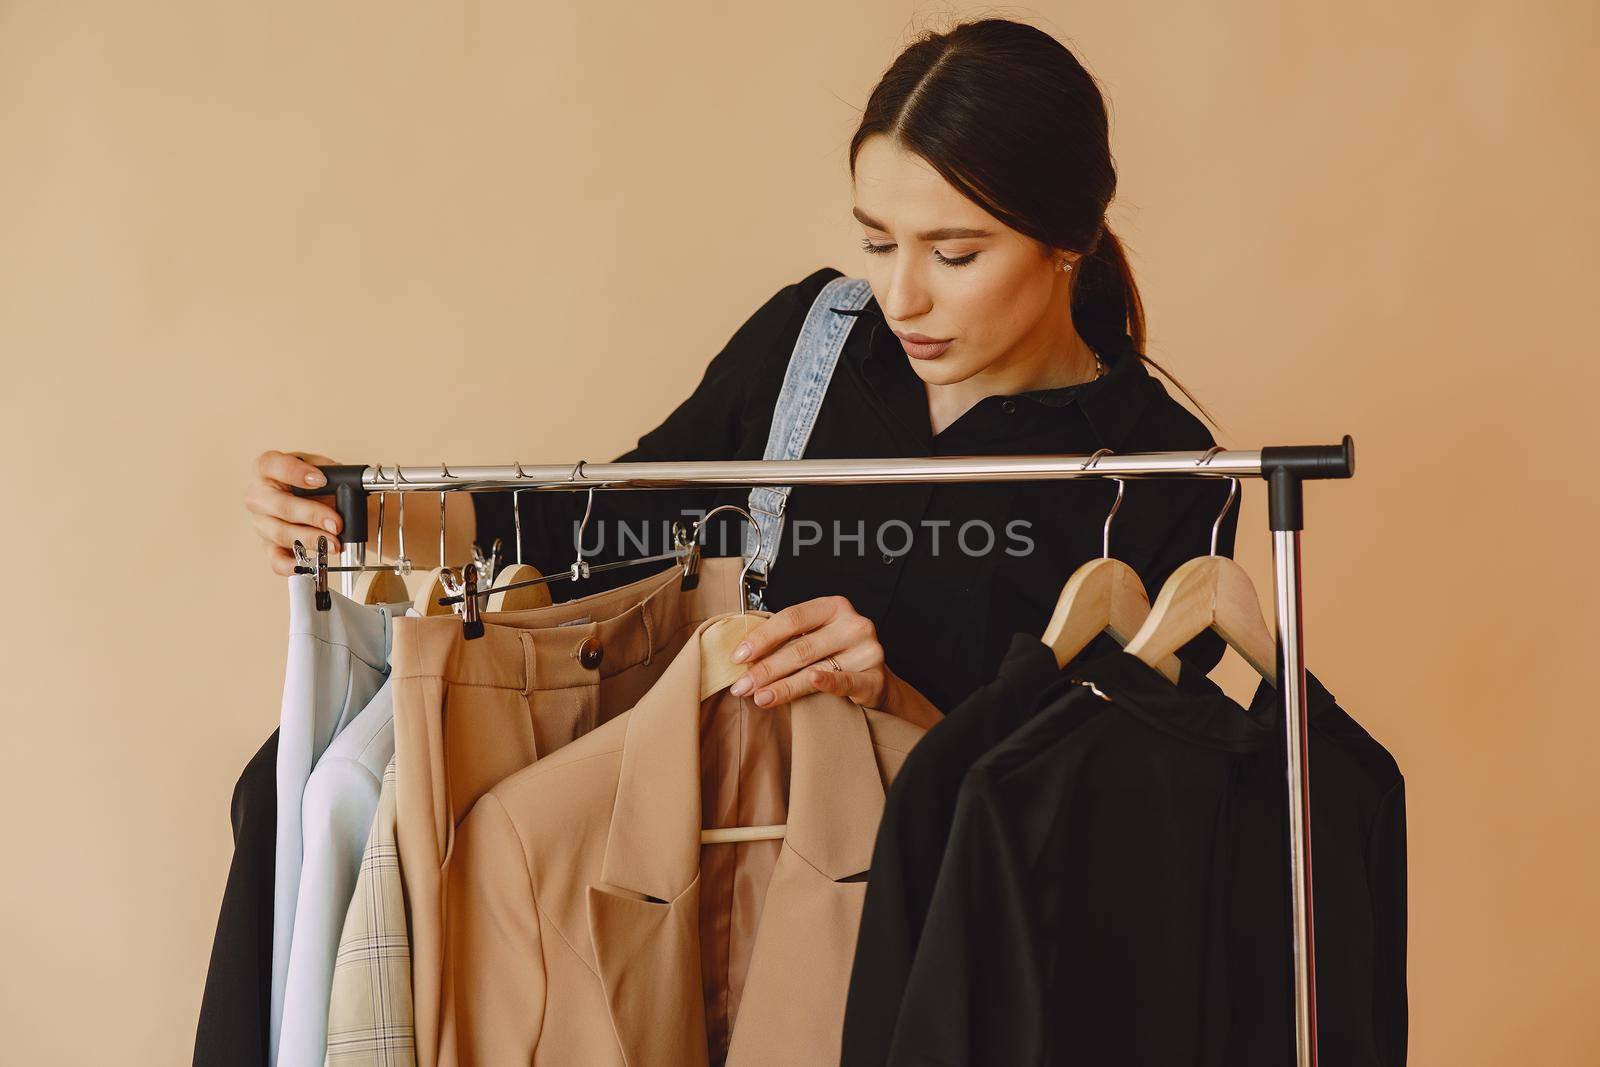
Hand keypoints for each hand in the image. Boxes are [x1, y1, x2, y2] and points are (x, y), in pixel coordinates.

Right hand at [245, 450, 342, 575]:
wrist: (321, 500)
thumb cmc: (317, 482)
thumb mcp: (323, 468)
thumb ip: (330, 472)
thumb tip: (349, 483)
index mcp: (266, 468)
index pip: (271, 465)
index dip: (294, 473)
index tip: (320, 479)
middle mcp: (259, 495)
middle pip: (279, 506)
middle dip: (311, 515)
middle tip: (336, 523)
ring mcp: (261, 522)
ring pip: (280, 533)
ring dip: (311, 540)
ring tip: (334, 544)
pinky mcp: (269, 545)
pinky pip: (276, 559)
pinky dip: (292, 565)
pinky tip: (309, 565)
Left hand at [726, 595, 942, 727]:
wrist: (873, 680)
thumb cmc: (836, 655)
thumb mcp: (815, 637)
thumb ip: (787, 640)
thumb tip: (742, 655)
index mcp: (833, 607)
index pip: (791, 618)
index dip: (762, 637)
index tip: (738, 656)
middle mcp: (852, 625)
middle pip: (800, 646)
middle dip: (765, 668)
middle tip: (741, 685)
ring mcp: (866, 651)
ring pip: (815, 668)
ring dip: (782, 685)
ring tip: (759, 696)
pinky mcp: (874, 678)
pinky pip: (845, 681)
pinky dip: (826, 682)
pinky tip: (809, 682)